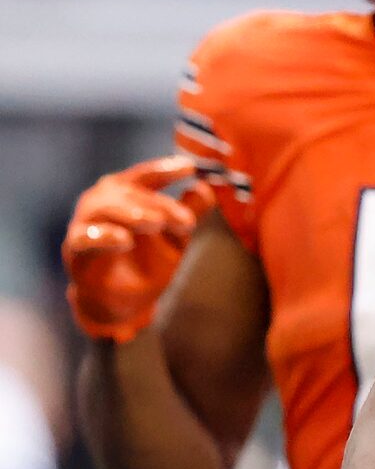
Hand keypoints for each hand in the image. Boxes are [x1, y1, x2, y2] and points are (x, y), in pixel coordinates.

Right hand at [63, 157, 214, 342]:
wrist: (123, 302)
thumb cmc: (145, 262)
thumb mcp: (174, 238)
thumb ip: (188, 213)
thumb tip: (205, 188)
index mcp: (126, 194)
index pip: (145, 176)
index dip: (165, 169)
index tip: (190, 167)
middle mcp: (102, 201)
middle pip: (128, 192)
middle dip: (159, 204)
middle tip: (186, 220)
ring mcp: (86, 223)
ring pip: (104, 210)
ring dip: (132, 214)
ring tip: (156, 223)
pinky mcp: (76, 250)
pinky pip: (84, 239)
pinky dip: (103, 237)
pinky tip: (125, 240)